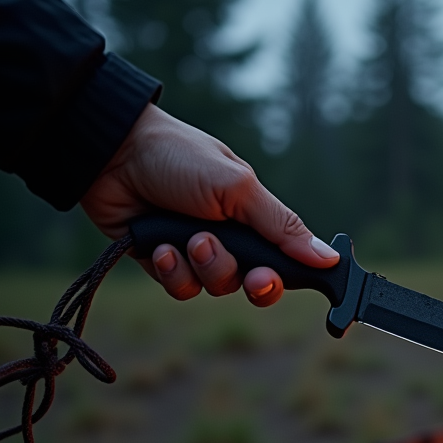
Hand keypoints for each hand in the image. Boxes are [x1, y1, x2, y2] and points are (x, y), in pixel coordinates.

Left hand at [80, 103, 338, 305]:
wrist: (113, 154)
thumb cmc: (181, 158)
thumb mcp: (239, 188)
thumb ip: (282, 227)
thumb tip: (328, 259)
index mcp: (254, 218)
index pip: (285, 260)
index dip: (287, 278)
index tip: (282, 281)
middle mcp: (230, 238)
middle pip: (253, 284)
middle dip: (249, 280)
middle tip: (249, 275)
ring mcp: (195, 253)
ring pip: (215, 287)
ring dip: (205, 266)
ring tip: (188, 238)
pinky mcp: (162, 264)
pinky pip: (180, 288)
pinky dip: (172, 270)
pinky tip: (161, 246)